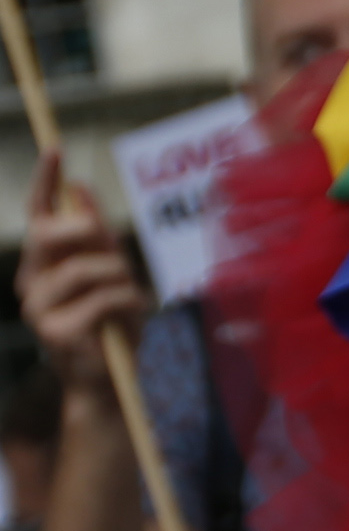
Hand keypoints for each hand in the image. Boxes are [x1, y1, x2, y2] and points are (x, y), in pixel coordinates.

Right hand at [17, 151, 150, 397]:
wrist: (109, 381)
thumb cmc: (111, 325)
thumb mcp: (109, 273)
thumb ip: (96, 235)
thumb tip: (81, 188)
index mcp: (42, 265)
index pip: (37, 215)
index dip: (45, 181)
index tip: (56, 148)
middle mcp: (31, 283)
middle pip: (48, 234)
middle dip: (87, 233)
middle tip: (115, 251)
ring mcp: (38, 309)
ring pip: (84, 268)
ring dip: (119, 276)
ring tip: (132, 293)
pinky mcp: (56, 332)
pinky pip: (102, 298)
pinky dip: (128, 300)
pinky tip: (135, 311)